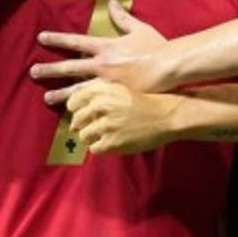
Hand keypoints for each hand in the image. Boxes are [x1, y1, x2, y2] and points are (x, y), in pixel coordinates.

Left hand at [31, 0, 170, 101]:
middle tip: (33, 72)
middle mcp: (102, 65)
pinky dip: (82, 108)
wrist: (169, 68)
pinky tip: (73, 114)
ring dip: (61, 94)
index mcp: (106, 47)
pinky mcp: (114, 98)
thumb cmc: (156, 47)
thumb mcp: (139, 29)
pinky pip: (94, 105)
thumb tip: (112, 2)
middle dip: (50, 69)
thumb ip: (122, 17)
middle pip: (70, 67)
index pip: (76, 41)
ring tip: (46, 98)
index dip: (57, 38)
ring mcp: (107, 84)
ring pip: (78, 90)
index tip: (41, 37)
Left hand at [67, 81, 182, 153]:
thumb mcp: (118, 87)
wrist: (165, 115)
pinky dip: (101, 147)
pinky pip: (94, 149)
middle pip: (76, 120)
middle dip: (83, 124)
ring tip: (106, 134)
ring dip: (92, 137)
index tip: (83, 113)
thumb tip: (72, 105)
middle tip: (97, 125)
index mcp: (101, 90)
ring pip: (83, 136)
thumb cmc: (142, 100)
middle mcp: (101, 105)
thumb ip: (96, 92)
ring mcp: (106, 125)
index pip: (73, 102)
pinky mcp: (112, 142)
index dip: (76, 110)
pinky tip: (112, 141)